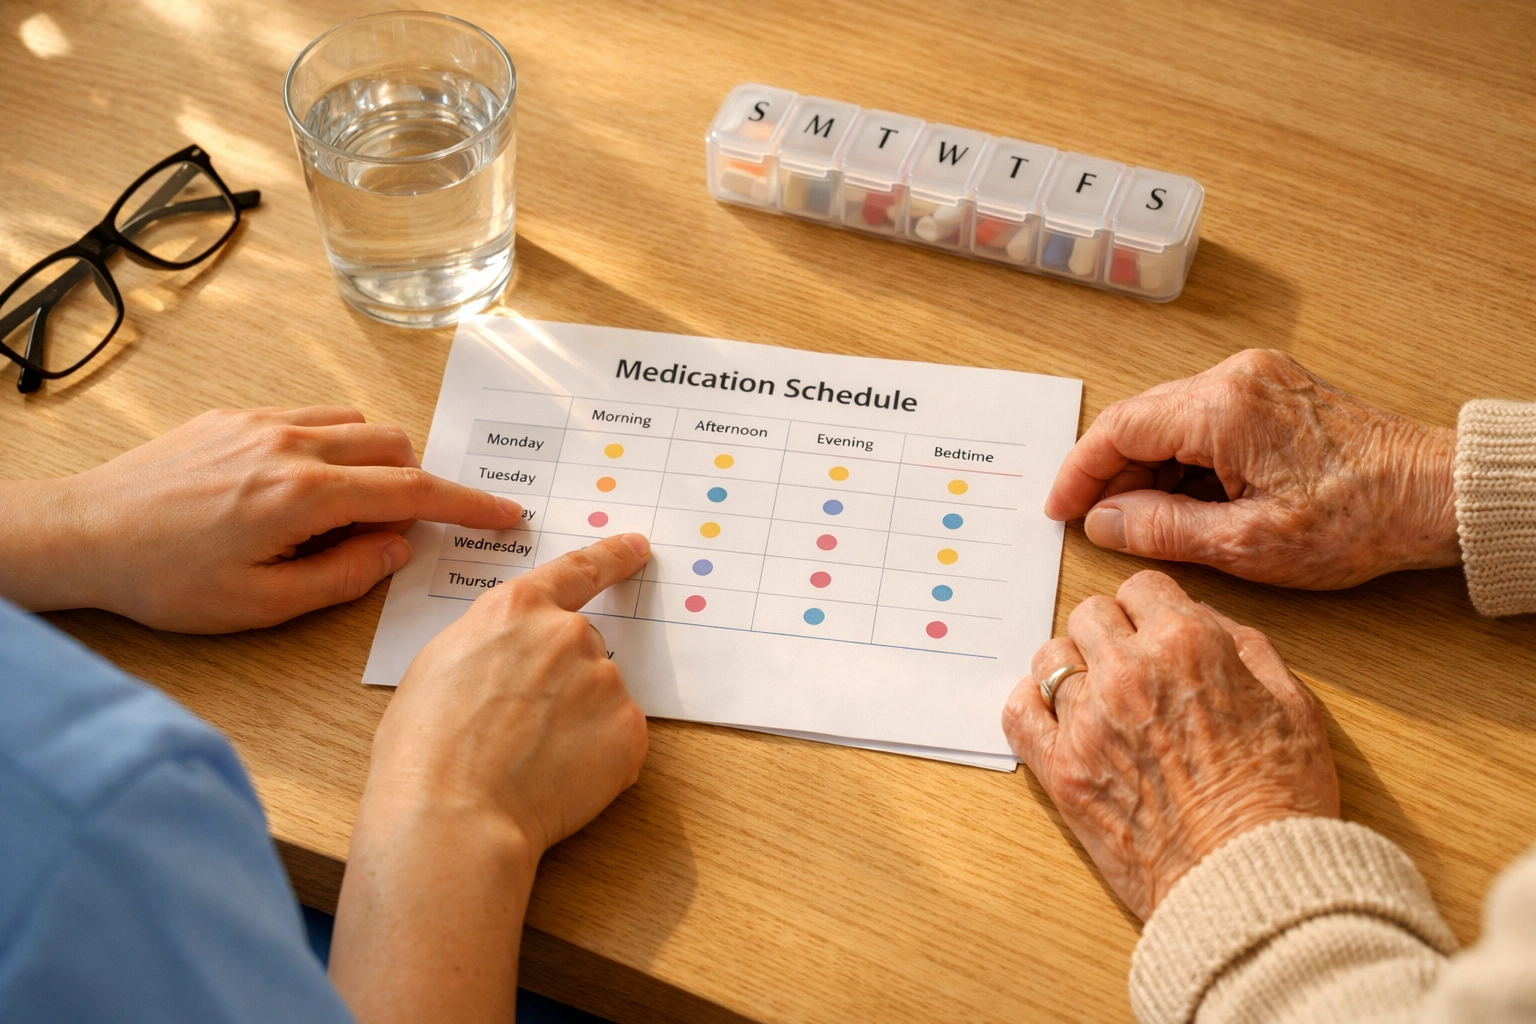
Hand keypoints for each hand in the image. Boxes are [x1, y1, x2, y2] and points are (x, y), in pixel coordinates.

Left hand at [0, 407, 520, 630]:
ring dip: (375, 462)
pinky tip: (304, 487)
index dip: (466, 505)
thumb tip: (397, 550)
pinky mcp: (236, 416)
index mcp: (303, 495)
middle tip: (391, 534)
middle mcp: (290, 446)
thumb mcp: (261, 605)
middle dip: (415, 484)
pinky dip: (335, 446)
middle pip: (394, 446)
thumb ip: (343, 576)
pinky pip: (313, 417)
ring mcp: (262, 423)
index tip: (503, 514)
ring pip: (357, 424)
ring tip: (344, 513)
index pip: (411, 492)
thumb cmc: (165, 579)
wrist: (84, 535)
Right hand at [363, 531, 651, 853]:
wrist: (451, 815)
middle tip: (520, 729)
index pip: (579, 570)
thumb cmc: (426, 750)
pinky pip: (619, 740)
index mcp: (517, 609)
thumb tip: (512, 656)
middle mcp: (568, 634)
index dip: (614, 557)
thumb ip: (492, 642)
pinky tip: (556, 779)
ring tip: (529, 761)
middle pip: (583, 649)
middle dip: (562, 683)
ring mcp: (604, 681)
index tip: (637, 548)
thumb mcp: (440, 664)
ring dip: (578, 723)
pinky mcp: (630, 731)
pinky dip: (598, 760)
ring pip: (600, 697)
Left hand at [1003, 570, 1337, 919]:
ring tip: (1099, 696)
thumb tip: (1203, 619)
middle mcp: (1128, 672)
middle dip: (1111, 633)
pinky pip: (1018, 712)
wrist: (1252, 880)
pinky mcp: (1061, 770)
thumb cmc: (1282, 798)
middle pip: (1090, 615)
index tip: (1157, 630)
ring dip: (1073, 669)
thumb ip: (1242, 646)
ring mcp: (1086, 720)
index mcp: (1186, 644)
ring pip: (1051, 659)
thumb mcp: (1291, 703)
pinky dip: (1032, 706)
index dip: (1153, 609)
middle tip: (1132, 666)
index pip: (1142, 588)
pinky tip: (1057, 716)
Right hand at [1045, 349, 1458, 588]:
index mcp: (1222, 407)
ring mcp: (1255, 378)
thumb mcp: (1247, 544)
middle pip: (1140, 420)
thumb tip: (1103, 520)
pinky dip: (1181, 459)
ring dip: (1146, 469)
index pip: (1118, 429)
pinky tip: (1184, 501)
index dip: (1079, 473)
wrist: (1437, 494)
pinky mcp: (1271, 391)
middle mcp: (1234, 377)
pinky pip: (1202, 419)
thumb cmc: (1358, 519)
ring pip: (1169, 420)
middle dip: (1110, 474)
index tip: (1061, 510)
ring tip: (1142, 522)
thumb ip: (1162, 529)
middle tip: (1096, 525)